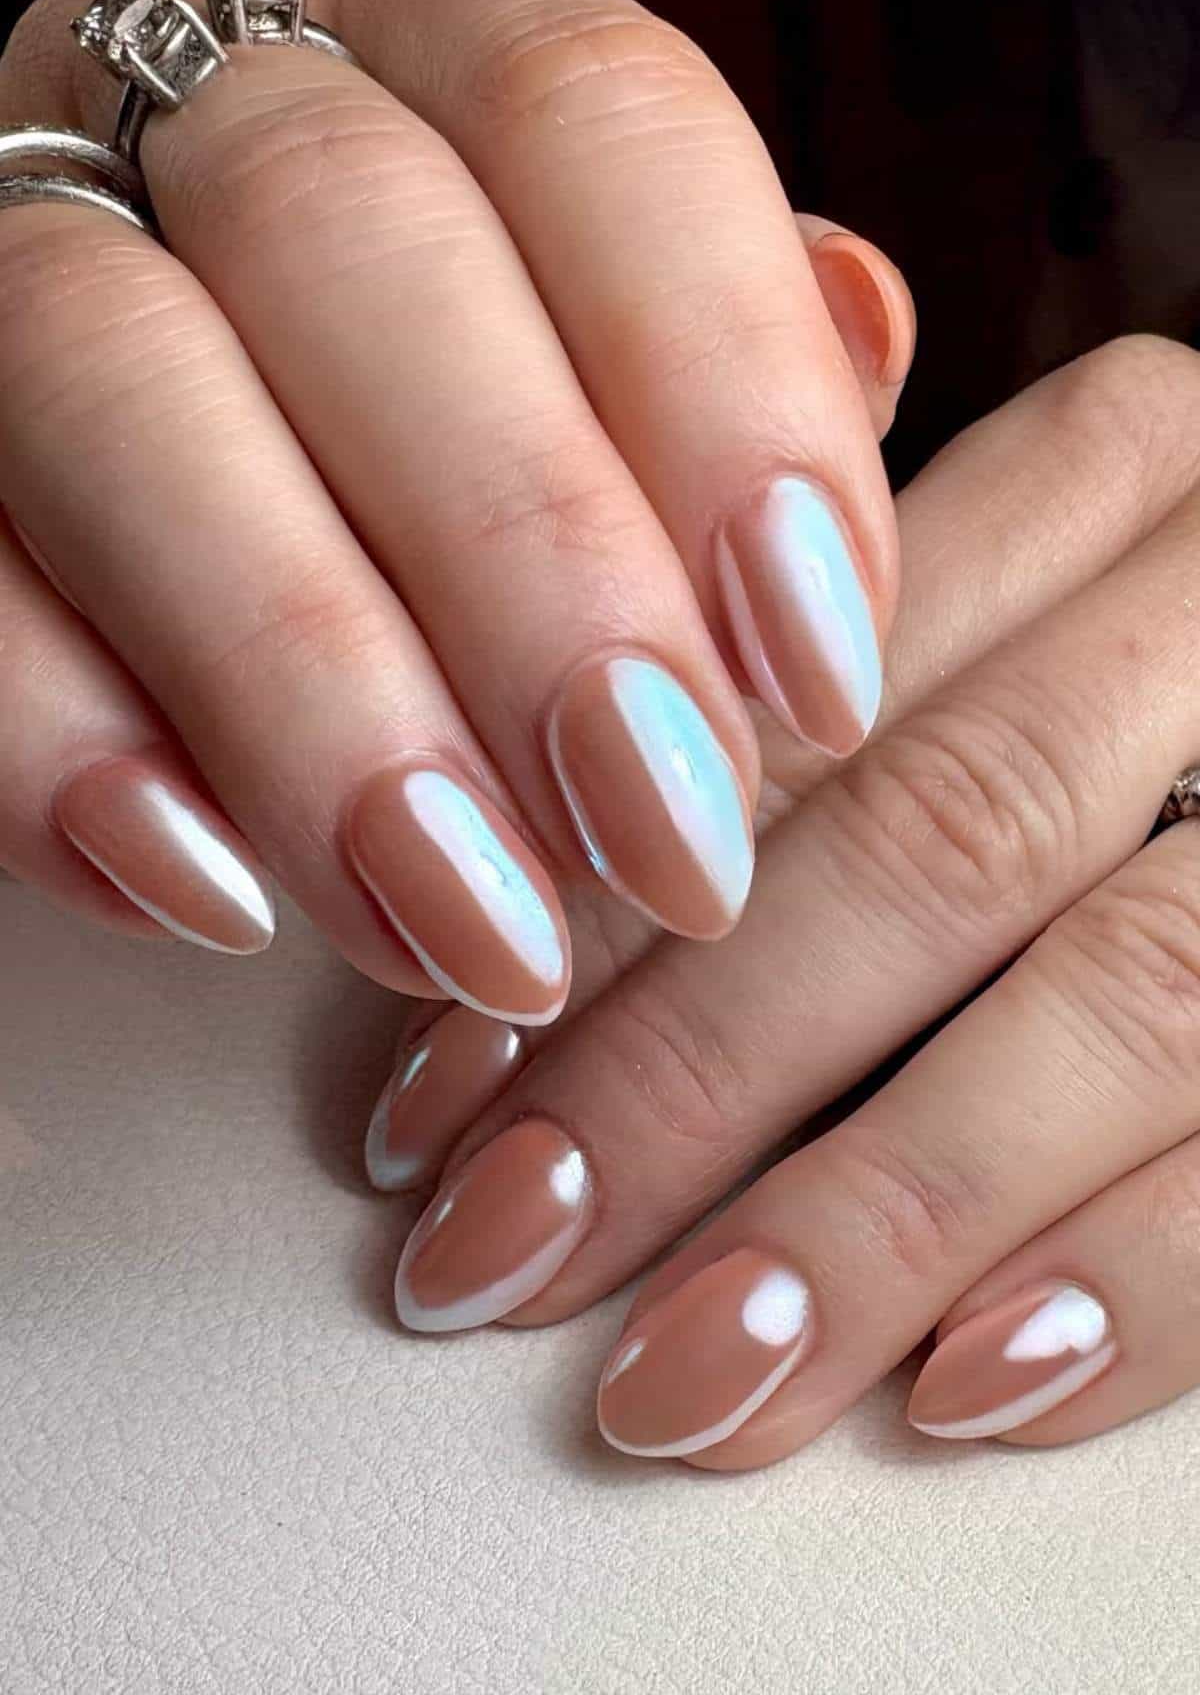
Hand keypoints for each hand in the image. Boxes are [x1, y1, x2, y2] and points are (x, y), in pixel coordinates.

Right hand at [0, 0, 907, 1026]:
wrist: (200, 579)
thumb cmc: (476, 501)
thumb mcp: (643, 421)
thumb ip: (737, 374)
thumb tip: (866, 324)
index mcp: (432, 56)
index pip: (592, 117)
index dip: (725, 396)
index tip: (814, 683)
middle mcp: (208, 105)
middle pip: (352, 236)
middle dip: (529, 565)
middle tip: (661, 844)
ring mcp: (11, 252)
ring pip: (114, 376)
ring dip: (309, 679)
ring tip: (468, 923)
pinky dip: (66, 742)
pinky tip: (217, 901)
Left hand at [367, 334, 1199, 1466]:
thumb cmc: (1137, 703)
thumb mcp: (991, 641)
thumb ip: (799, 745)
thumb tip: (490, 972)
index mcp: (1113, 476)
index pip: (803, 703)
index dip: (602, 913)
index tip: (438, 1100)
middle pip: (936, 844)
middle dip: (695, 1078)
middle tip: (504, 1252)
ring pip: (1115, 1001)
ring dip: (874, 1215)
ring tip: (688, 1376)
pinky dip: (1128, 1281)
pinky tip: (958, 1387)